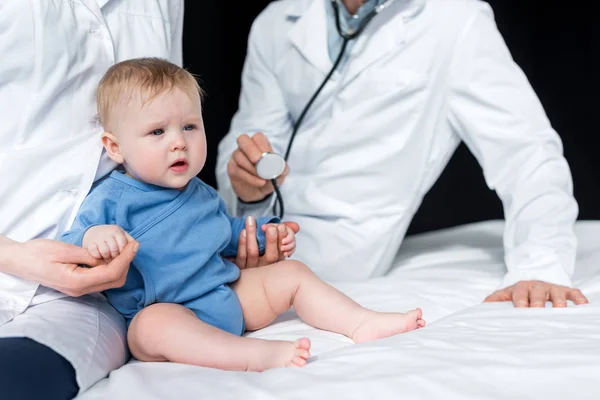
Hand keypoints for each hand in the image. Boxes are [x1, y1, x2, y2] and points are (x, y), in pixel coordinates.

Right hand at [4, 238, 137, 296]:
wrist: (19, 261)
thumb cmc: (37, 253)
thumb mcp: (64, 250)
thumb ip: (88, 256)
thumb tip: (107, 258)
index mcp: (77, 282)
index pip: (111, 273)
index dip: (126, 258)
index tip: (135, 245)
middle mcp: (80, 289)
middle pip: (115, 280)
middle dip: (127, 263)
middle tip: (132, 245)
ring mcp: (79, 289)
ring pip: (110, 281)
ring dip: (120, 266)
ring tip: (125, 248)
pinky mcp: (77, 285)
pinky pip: (100, 279)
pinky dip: (110, 268)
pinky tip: (111, 255)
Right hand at [83, 225, 133, 262]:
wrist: (92, 233)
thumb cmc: (111, 238)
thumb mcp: (122, 236)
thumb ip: (129, 242)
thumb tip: (136, 246)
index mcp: (116, 230)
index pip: (124, 244)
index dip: (124, 253)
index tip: (122, 256)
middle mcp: (107, 232)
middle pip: (115, 249)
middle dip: (116, 257)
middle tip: (115, 259)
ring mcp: (97, 237)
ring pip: (105, 252)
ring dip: (107, 258)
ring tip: (108, 259)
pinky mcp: (89, 244)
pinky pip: (95, 254)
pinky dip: (98, 257)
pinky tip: (99, 257)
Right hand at [227, 132, 288, 201]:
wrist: (258, 193)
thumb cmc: (268, 178)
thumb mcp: (279, 174)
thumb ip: (282, 169)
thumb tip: (282, 166)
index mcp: (259, 145)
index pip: (258, 137)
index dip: (263, 146)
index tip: (269, 157)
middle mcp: (245, 148)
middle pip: (243, 139)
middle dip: (251, 150)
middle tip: (258, 161)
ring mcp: (237, 157)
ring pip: (239, 156)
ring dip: (252, 168)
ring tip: (263, 178)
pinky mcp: (232, 169)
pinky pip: (238, 170)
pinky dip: (250, 177)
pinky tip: (260, 182)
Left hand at [232, 216, 298, 268]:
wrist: (242, 275)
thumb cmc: (260, 253)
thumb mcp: (274, 243)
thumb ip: (284, 233)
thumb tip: (296, 226)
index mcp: (276, 262)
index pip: (283, 251)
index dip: (282, 239)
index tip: (280, 226)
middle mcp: (266, 268)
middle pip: (271, 255)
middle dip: (271, 239)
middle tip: (270, 227)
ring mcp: (252, 269)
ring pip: (253, 252)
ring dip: (252, 234)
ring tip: (250, 220)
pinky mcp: (240, 268)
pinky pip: (242, 255)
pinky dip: (242, 242)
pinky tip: (243, 232)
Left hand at [484, 280, 588, 307]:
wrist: (533, 280)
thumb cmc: (519, 293)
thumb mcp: (505, 294)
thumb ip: (494, 300)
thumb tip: (482, 307)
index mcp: (520, 288)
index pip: (519, 293)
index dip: (520, 299)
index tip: (521, 308)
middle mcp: (536, 287)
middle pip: (537, 292)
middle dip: (538, 301)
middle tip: (538, 309)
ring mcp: (551, 288)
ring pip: (556, 292)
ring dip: (558, 300)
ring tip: (561, 309)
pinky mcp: (565, 290)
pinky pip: (573, 292)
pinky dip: (578, 297)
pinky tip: (582, 305)